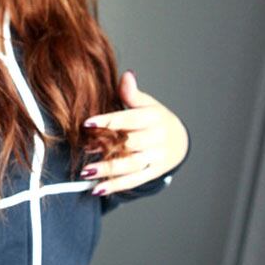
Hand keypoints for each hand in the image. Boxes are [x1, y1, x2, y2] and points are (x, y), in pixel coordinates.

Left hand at [80, 71, 189, 195]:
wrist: (180, 141)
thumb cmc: (154, 119)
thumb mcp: (146, 104)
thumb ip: (131, 94)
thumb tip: (126, 75)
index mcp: (153, 118)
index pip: (128, 119)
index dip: (107, 121)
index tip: (86, 124)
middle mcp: (157, 138)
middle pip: (129, 144)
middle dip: (105, 147)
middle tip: (84, 149)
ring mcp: (156, 157)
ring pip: (131, 165)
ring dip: (108, 170)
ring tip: (86, 172)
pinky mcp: (153, 173)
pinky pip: (134, 181)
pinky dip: (116, 186)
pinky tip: (97, 189)